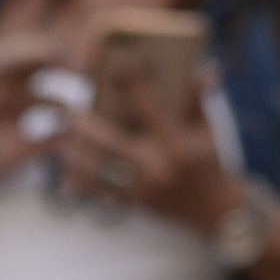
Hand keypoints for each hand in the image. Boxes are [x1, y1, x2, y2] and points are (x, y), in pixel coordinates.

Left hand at [53, 87, 242, 238]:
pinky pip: (98, 193)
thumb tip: (207, 68)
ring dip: (73, 150)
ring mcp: (143, 189)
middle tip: (67, 107)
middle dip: (83, 122)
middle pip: (107, 139)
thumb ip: (198, 100)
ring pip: (95, 168)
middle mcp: (157, 166)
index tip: (116, 64)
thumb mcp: (209, 131)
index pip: (147, 104)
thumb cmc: (213, 165)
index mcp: (176, 144)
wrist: (220, 215)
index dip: (130, 80)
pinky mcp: (135, 204)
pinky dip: (78, 182)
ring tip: (60, 135)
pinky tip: (65, 168)